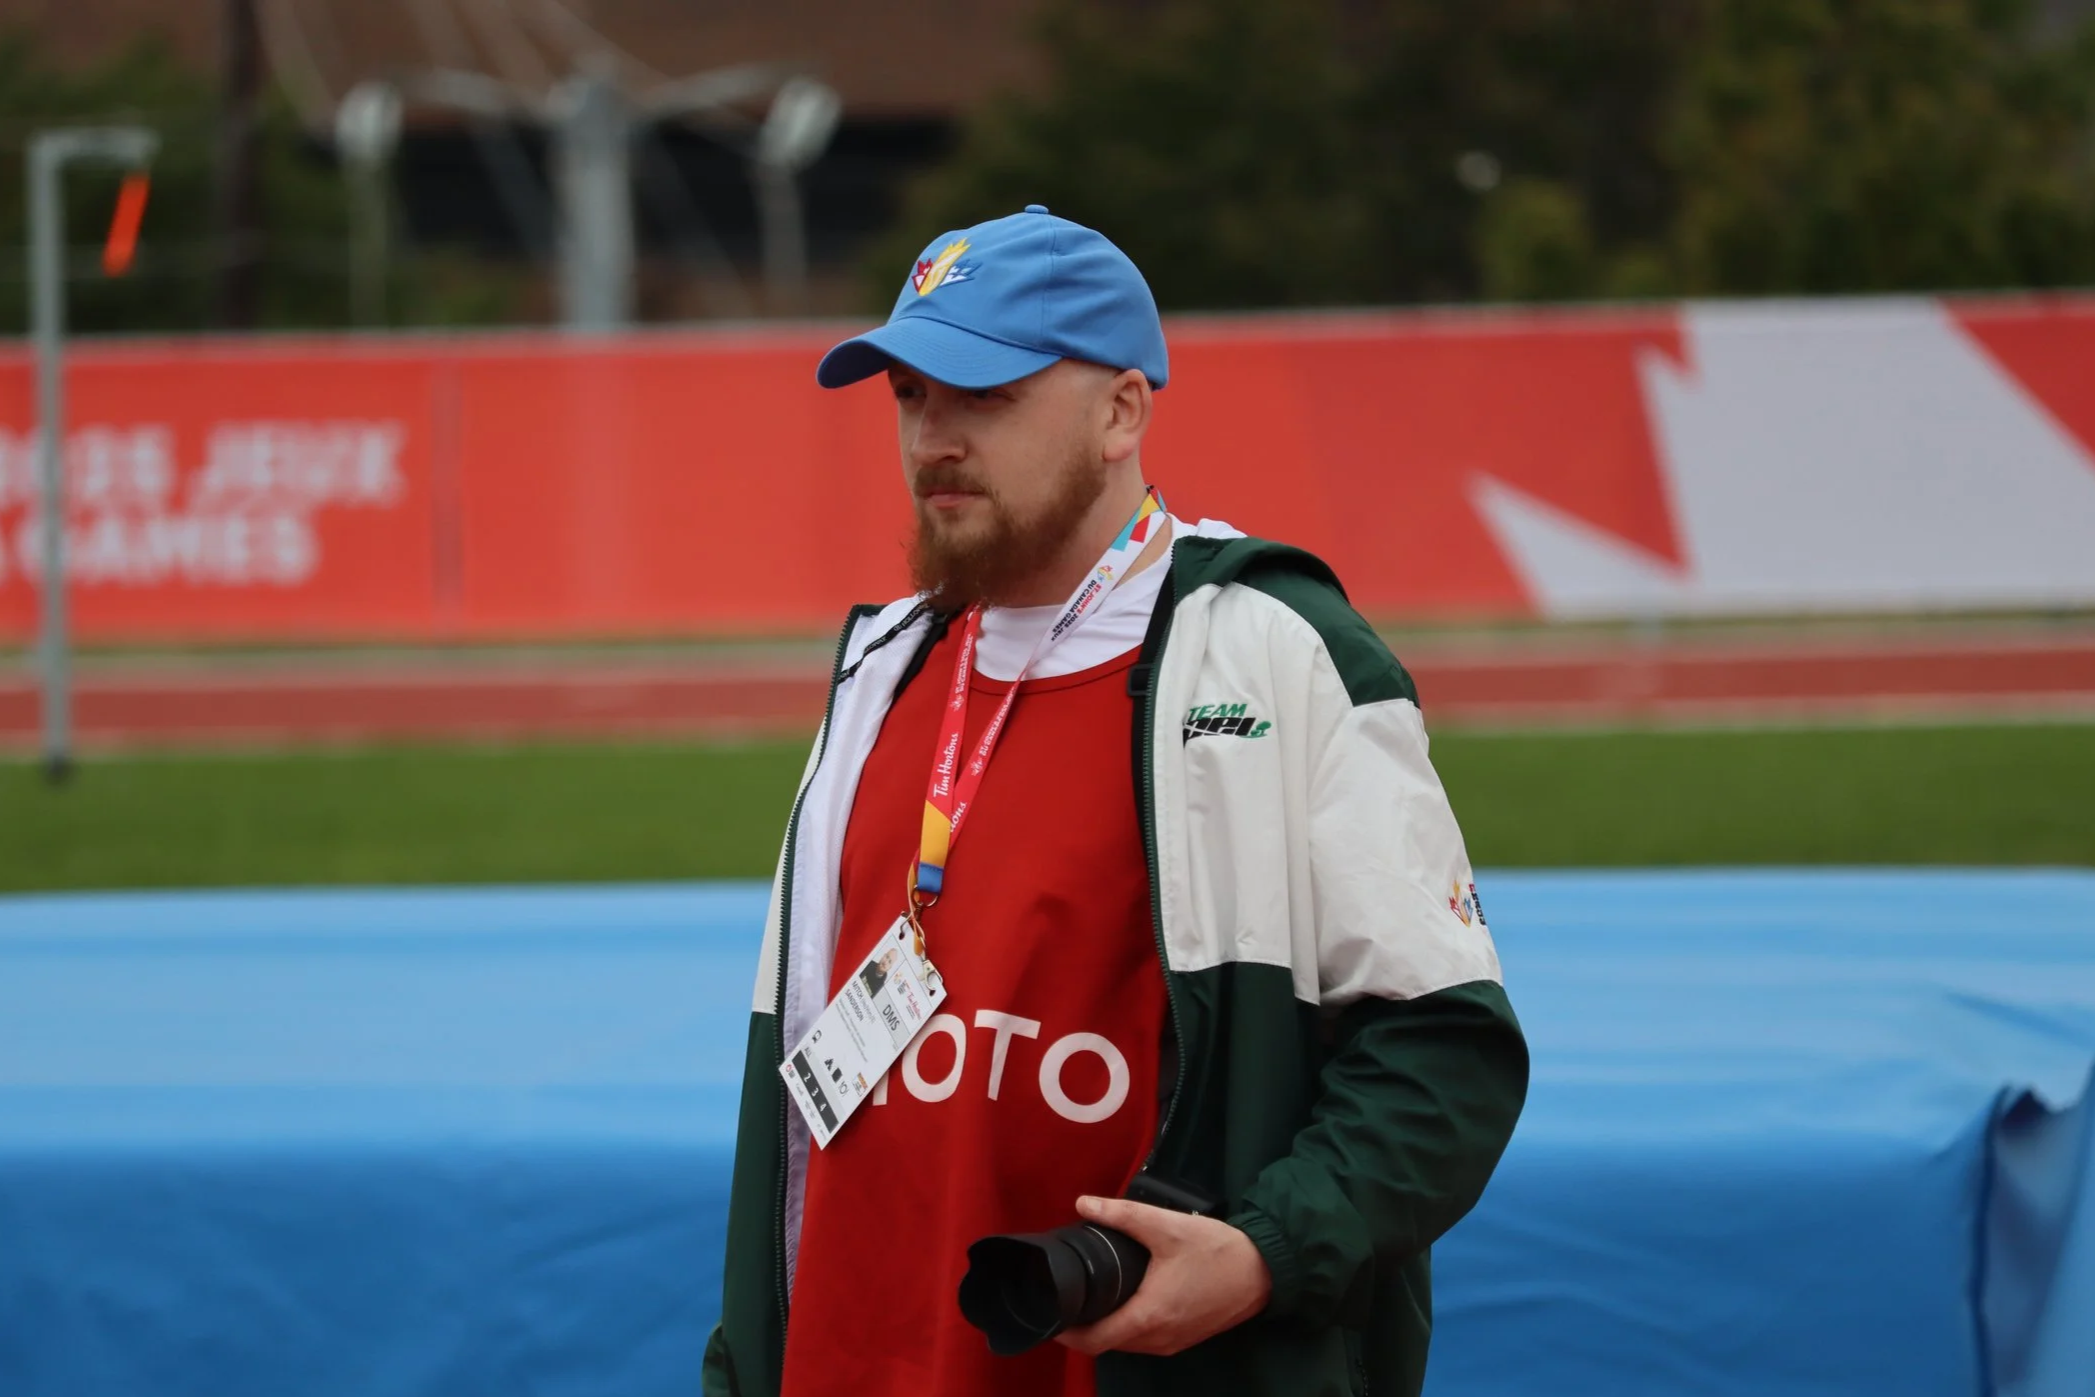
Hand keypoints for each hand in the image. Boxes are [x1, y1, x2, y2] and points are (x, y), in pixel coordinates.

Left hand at [1054, 1195, 1271, 1356]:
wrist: (1265, 1270)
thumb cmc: (1216, 1249)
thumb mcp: (1166, 1226)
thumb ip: (1122, 1214)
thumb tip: (1084, 1203)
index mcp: (1148, 1317)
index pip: (1093, 1341)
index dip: (1066, 1332)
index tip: (1049, 1314)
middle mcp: (1158, 1339)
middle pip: (1106, 1344)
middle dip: (1082, 1328)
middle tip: (1064, 1297)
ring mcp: (1173, 1343)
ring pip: (1127, 1343)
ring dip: (1106, 1328)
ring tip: (1088, 1298)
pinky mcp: (1185, 1338)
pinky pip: (1145, 1340)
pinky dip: (1128, 1327)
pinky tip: (1123, 1302)